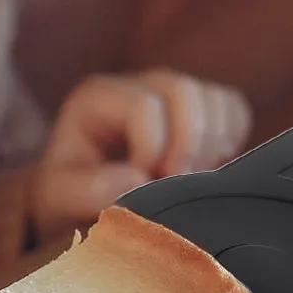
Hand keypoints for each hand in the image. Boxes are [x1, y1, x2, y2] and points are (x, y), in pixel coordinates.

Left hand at [29, 69, 252, 241]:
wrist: (80, 206)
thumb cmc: (67, 199)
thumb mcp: (60, 199)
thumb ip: (88, 191)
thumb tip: (138, 179)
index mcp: (96, 98)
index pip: (143, 107)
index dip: (151, 152)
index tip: (140, 189)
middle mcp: (136, 86)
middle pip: (183, 90)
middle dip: (188, 145)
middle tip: (175, 185)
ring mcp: (170, 95)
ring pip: (213, 98)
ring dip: (211, 146)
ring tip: (188, 181)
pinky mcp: (198, 111)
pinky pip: (233, 109)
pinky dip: (231, 141)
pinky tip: (206, 170)